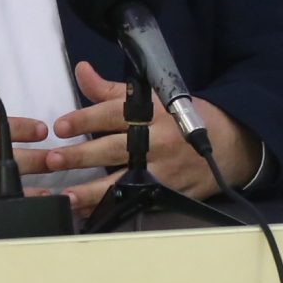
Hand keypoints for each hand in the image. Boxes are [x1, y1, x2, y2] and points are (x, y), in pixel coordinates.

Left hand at [47, 61, 264, 215]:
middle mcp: (157, 141)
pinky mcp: (169, 192)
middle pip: (115, 149)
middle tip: (53, 160)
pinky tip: (89, 212)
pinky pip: (136, 200)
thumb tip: (81, 70)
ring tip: (67, 196)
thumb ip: (111, 90)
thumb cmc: (185, 118)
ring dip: (93, 191)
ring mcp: (164, 170)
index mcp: (152, 112)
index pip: (115, 113)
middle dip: (82, 156)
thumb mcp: (153, 98)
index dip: (86, 118)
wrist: (229, 146)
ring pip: (124, 181)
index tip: (60, 126)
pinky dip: (111, 207)